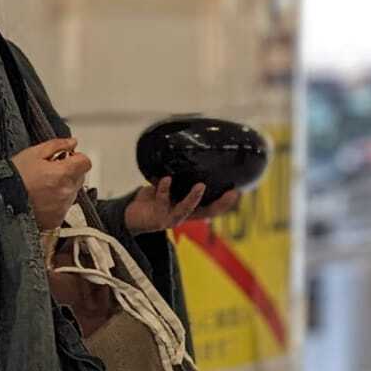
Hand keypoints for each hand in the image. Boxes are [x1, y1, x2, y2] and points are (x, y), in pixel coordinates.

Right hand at [10, 137, 92, 233]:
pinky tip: (40, 200)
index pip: (85, 162)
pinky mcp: (56, 220)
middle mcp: (66, 191)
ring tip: (41, 187)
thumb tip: (72, 143)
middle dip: (69, 172)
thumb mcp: (33, 154)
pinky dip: (56, 203)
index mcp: (63, 173)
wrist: (0, 204)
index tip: (66, 158)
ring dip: (62, 188)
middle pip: (79, 177)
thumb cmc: (13, 179)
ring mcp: (62, 207)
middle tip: (49, 172)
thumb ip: (57, 145)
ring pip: (72, 193)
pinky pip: (63, 208)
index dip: (77, 158)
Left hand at [123, 175, 241, 232]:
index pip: (212, 208)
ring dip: (193, 198)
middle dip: (220, 205)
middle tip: (231, 194)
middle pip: (206, 213)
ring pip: (186, 210)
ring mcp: (171, 219)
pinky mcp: (157, 219)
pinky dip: (164, 189)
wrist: (131, 214)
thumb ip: (179, 175)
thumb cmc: (153, 197)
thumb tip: (189, 151)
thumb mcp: (169, 185)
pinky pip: (163, 201)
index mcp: (189, 208)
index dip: (226, 203)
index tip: (239, 192)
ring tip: (200, 186)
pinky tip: (165, 179)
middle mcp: (183, 215)